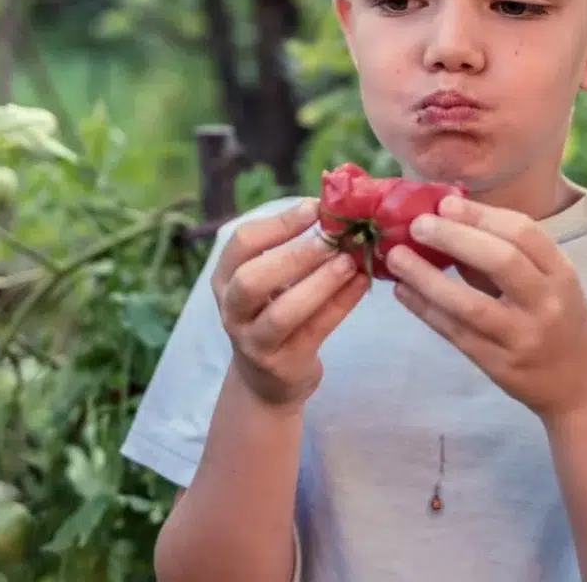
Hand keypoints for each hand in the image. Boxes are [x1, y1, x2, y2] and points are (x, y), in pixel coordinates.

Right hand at [211, 199, 370, 411]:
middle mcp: (232, 310)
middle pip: (251, 279)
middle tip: (331, 238)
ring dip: (318, 284)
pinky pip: (314, 330)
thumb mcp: (271, 282)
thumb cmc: (273, 313)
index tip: (315, 207)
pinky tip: (361, 282)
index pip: (242, 243)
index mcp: (225, 279)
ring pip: (281, 313)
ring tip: (348, 261)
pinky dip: (340, 304)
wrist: (268, 379)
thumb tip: (337, 210)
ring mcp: (254, 341)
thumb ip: (292, 250)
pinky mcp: (284, 364)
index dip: (279, 223)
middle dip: (293, 255)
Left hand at [385, 195, 586, 421]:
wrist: (583, 388)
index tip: (445, 203)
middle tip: (418, 224)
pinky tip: (403, 291)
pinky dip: (425, 309)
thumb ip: (507, 259)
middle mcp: (546, 303)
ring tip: (395, 257)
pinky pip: (455, 332)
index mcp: (562, 273)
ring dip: (426, 277)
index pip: (523, 233)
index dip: (481, 215)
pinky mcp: (498, 364)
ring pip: (469, 304)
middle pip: (500, 261)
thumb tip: (450, 224)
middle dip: (453, 237)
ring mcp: (521, 337)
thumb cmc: (562, 324)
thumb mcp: (551, 285)